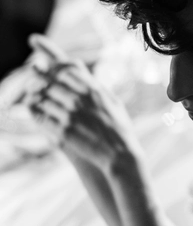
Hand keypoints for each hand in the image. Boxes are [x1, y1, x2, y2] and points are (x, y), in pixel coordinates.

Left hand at [26, 34, 142, 170]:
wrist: (119, 153)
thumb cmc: (119, 127)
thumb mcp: (113, 101)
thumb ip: (99, 88)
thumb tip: (88, 76)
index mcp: (92, 90)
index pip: (65, 72)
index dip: (58, 76)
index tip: (57, 81)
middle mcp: (79, 100)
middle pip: (51, 85)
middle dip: (46, 88)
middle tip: (43, 92)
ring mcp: (69, 116)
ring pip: (43, 101)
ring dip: (42, 103)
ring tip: (43, 106)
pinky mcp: (62, 132)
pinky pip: (42, 119)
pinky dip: (40, 117)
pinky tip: (43, 119)